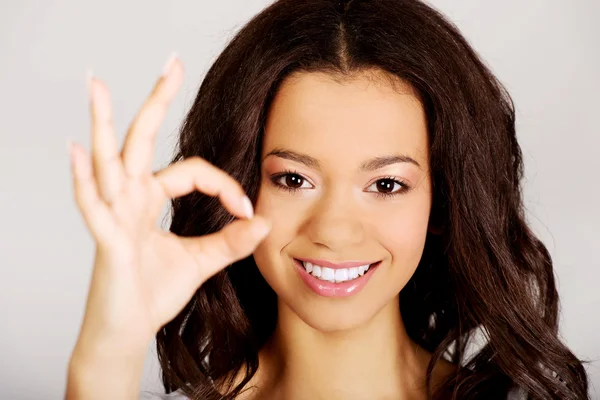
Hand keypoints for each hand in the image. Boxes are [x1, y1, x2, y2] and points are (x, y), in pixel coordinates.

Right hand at [68, 54, 270, 353]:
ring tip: (99, 86)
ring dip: (105, 123)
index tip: (247, 209)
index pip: (192, 171)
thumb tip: (263, 220)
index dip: (224, 184)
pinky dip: (84, 180)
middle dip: (156, 101)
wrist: (129, 330)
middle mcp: (131, 198)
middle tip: (171, 64)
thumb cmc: (155, 292)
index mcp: (151, 200)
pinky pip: (93, 206)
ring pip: (109, 161)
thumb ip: (231, 241)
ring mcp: (115, 215)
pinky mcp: (108, 239)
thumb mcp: (202, 261)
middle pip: (142, 140)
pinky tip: (78, 150)